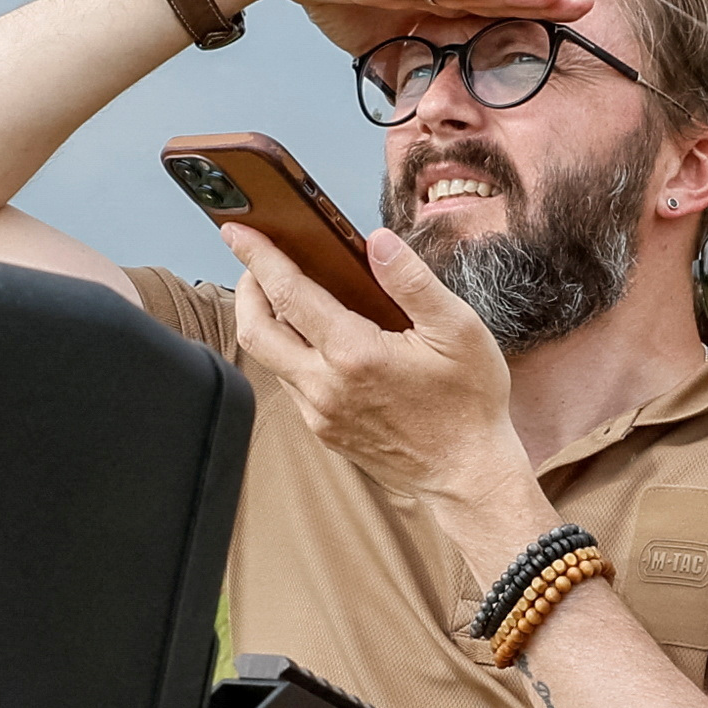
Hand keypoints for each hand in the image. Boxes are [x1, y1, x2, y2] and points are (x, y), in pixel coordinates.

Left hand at [228, 223, 531, 527]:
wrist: (467, 477)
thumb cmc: (469, 405)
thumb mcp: (458, 330)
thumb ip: (413, 281)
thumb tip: (378, 241)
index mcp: (355, 354)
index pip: (288, 293)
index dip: (258, 255)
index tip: (239, 231)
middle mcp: (326, 386)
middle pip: (256, 329)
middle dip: (248, 288)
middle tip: (258, 263)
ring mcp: (321, 413)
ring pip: (271, 359)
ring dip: (268, 322)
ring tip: (289, 295)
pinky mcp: (324, 431)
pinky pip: (292, 384)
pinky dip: (291, 353)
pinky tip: (317, 340)